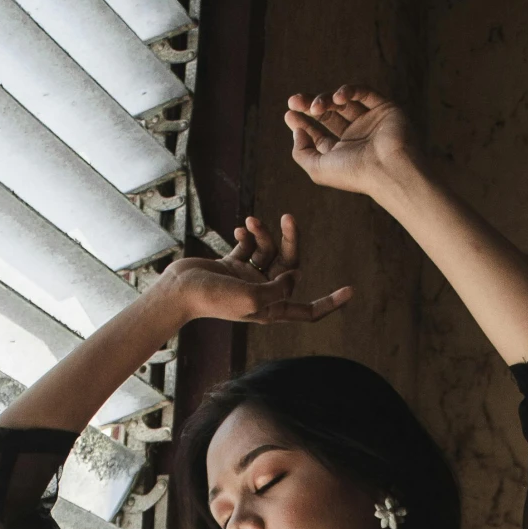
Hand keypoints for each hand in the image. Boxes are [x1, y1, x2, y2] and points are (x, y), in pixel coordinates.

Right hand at [159, 213, 352, 324]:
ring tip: (252, 222)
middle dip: (291, 241)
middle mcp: (262, 295)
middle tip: (289, 218)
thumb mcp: (252, 298)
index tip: (350, 291)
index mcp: (270, 309)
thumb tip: (295, 277)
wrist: (177, 291)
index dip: (330, 303)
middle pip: (290, 266)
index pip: (307, 311)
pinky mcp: (232, 266)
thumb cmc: (212, 299)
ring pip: (269, 251)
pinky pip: (250, 246)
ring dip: (264, 233)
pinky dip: (249, 235)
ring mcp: (247, 280)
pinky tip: (241, 228)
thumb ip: (278, 289)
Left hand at [285, 85, 418, 197]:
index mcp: (342, 153)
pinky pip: (364, 92)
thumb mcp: (317, 169)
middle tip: (294, 101)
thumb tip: (296, 130)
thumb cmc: (354, 173)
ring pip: (343, 102)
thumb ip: (301, 152)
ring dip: (326, 99)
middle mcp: (356, 137)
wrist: (389, 169)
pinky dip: (349, 91)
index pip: (319, 134)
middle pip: (328, 114)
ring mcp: (370, 122)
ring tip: (315, 107)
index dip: (302, 123)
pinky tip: (337, 98)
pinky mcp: (384, 108)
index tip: (289, 113)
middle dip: (310, 105)